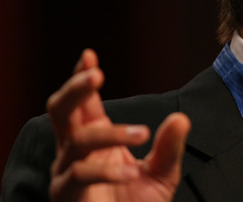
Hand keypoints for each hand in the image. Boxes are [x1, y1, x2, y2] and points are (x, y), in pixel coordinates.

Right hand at [46, 49, 190, 200]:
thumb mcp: (162, 173)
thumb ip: (169, 148)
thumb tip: (181, 118)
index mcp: (95, 137)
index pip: (83, 102)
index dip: (81, 77)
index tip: (88, 55)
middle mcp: (75, 150)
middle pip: (61, 110)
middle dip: (75, 88)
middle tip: (96, 75)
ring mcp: (67, 172)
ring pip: (77, 140)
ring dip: (111, 133)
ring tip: (143, 134)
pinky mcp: (67, 195)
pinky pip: (79, 175)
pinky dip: (106, 171)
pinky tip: (129, 173)